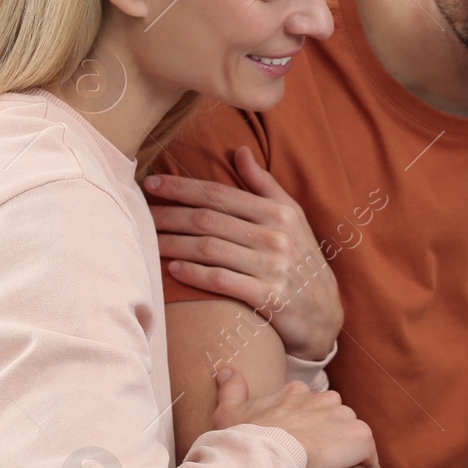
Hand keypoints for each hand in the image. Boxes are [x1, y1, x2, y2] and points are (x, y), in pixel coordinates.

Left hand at [145, 147, 340, 360]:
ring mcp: (274, 268)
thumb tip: (240, 151)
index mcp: (281, 213)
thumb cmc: (303, 263)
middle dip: (169, 215)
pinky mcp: (269, 298)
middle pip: (209, 220)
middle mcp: (278, 238)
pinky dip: (193, 274)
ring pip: (209, 249)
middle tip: (141, 214)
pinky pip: (221, 281)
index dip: (183, 187)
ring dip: (173, 244)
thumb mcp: (294, 220)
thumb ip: (265, 186)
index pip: (221, 194)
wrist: (325, 316)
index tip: (152, 183)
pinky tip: (173, 269)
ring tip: (149, 242)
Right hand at [210, 367, 377, 467]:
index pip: (307, 404)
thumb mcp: (229, 412)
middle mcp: (324, 399)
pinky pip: (368, 451)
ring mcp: (344, 416)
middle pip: (332, 415)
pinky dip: (365, 463)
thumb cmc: (245, 438)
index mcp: (296, 392)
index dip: (303, 424)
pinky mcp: (359, 436)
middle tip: (314, 459)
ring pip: (350, 431)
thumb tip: (226, 370)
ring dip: (344, 448)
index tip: (296, 441)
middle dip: (327, 434)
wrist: (266, 457)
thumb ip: (231, 389)